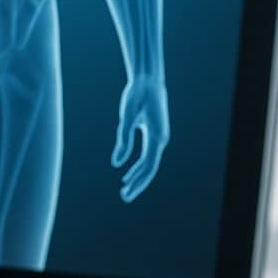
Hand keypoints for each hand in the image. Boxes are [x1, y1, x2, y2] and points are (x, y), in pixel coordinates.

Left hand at [111, 75, 169, 202]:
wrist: (148, 80)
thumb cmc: (137, 95)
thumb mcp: (127, 116)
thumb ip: (123, 139)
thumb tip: (116, 163)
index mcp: (157, 137)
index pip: (148, 167)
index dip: (138, 182)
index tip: (126, 193)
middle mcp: (161, 139)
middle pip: (150, 168)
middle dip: (138, 184)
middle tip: (125, 197)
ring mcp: (159, 137)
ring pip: (149, 162)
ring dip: (138, 176)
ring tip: (125, 188)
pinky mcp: (154, 133)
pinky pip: (147, 154)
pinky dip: (138, 165)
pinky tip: (127, 172)